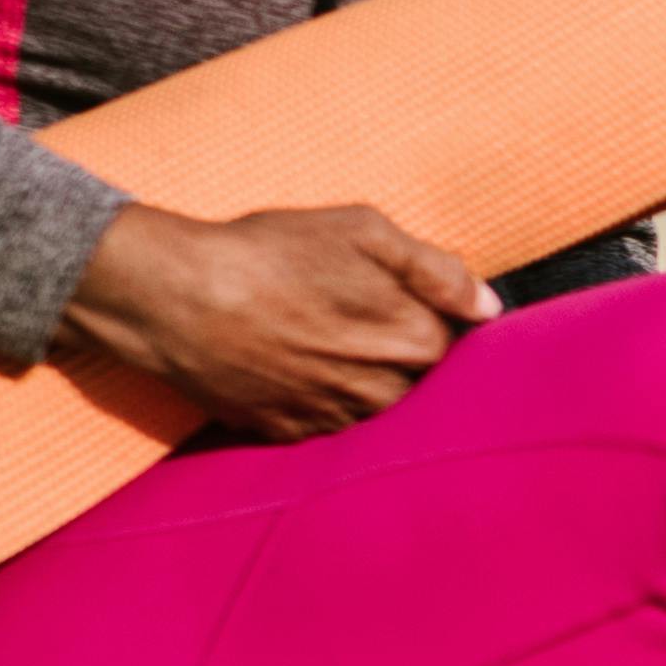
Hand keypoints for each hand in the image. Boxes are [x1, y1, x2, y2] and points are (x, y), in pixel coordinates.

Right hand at [56, 200, 495, 435]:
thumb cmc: (269, 252)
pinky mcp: (293, 434)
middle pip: (423, 385)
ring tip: (329, 343)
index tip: (412, 305)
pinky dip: (327, 403)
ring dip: (370, 384)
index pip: (459, 346)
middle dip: (407, 357)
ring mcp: (337, 419)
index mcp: (412, 340)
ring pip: (380, 411)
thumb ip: (436, 269)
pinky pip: (331, 428)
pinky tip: (301, 369)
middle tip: (362, 322)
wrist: (177, 298)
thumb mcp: (361, 230)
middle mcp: (383, 392)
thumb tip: (488, 306)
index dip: (437, 321)